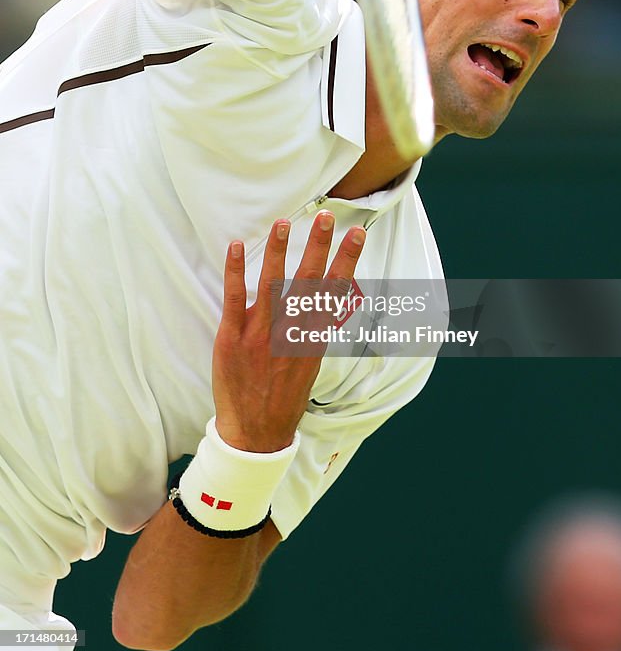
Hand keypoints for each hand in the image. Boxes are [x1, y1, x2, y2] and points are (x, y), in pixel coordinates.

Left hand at [212, 212, 365, 452]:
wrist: (256, 432)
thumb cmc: (284, 396)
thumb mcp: (310, 364)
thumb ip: (314, 329)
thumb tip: (325, 301)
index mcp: (313, 337)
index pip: (334, 291)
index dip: (346, 260)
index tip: (357, 235)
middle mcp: (291, 332)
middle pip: (308, 281)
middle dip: (318, 246)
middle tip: (326, 217)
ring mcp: (261, 333)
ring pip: (272, 284)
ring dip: (278, 251)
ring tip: (283, 223)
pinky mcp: (233, 336)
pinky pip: (234, 298)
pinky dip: (235, 271)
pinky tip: (235, 247)